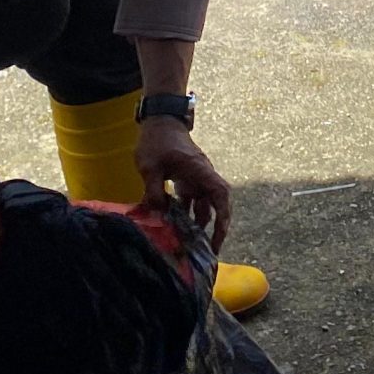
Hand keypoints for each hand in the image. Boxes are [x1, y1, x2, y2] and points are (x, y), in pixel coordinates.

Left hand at [137, 118, 232, 252]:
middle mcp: (203, 176)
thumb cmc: (157, 141)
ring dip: (198, 223)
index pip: (220, 196)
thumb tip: (157, 214)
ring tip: (188, 244)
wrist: (160, 122)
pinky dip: (186, 214)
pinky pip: (191, 200)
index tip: (219, 237)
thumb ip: (154, 191)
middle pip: (216, 204)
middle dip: (215, 228)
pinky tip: (174, 227)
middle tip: (207, 251)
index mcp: (200, 171)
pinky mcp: (187, 178)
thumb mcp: (150, 166)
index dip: (223, 217)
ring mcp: (196, 177)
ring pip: (203, 204)